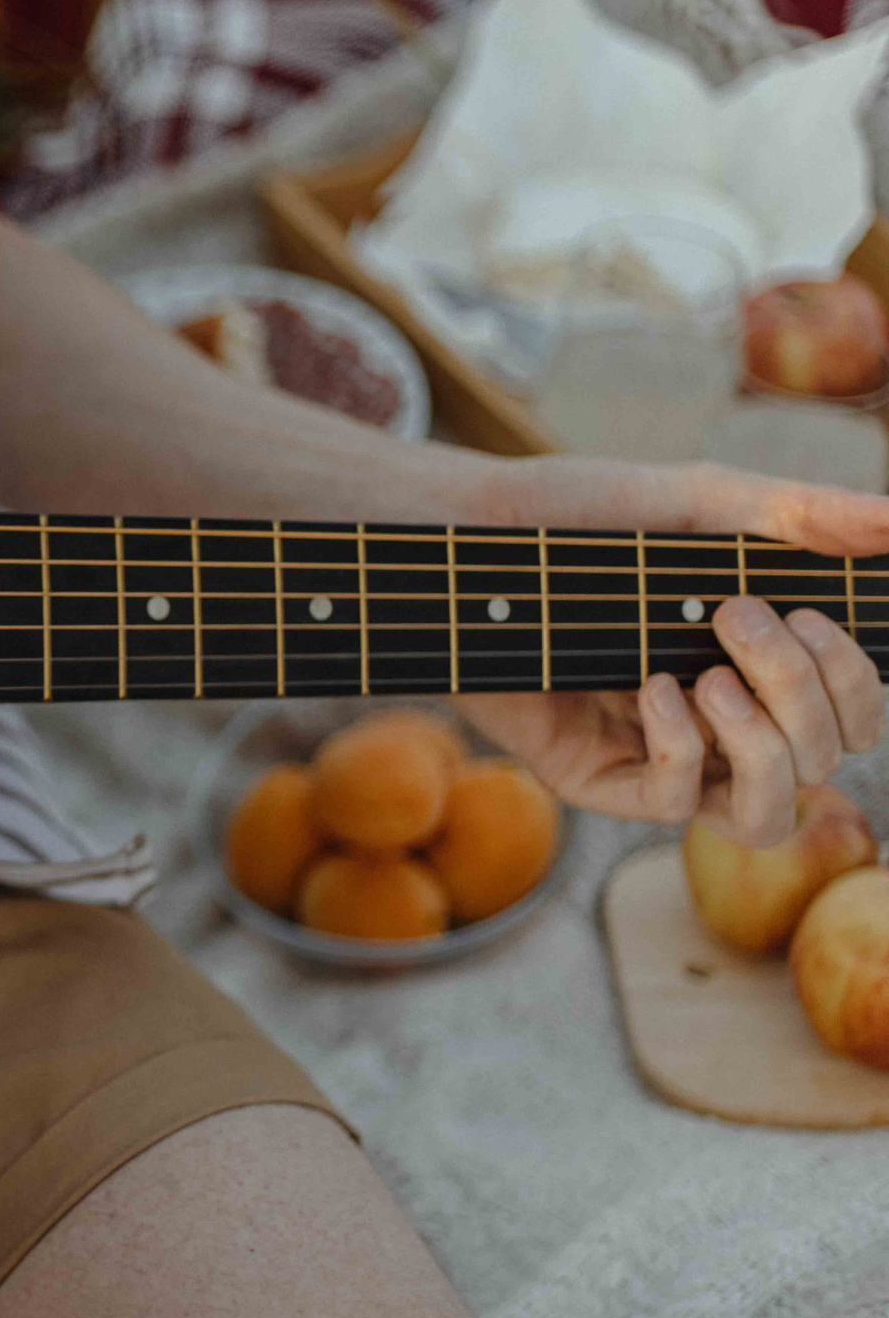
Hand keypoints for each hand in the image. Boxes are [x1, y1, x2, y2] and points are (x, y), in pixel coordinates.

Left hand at [456, 457, 887, 844]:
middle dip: (806, 695)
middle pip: (825, 761)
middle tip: (741, 618)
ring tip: (712, 677)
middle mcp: (720, 721)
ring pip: (768, 815)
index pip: (856, 717)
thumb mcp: (695, 503)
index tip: (814, 612)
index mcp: (758, 667)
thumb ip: (797, 515)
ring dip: (765, 747)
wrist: (468, 536)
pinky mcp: (594, 778)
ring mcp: (659, 757)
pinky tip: (650, 687)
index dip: (859, 684)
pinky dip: (681, 748)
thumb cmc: (577, 519)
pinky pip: (674, 804)